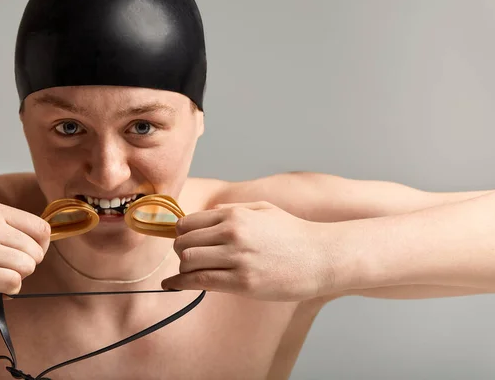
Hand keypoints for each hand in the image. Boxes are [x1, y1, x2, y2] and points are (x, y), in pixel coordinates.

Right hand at [0, 201, 50, 293]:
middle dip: (30, 262)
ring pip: (27, 267)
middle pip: (36, 251)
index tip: (34, 251)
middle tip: (15, 266)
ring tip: (4, 274)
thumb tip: (27, 242)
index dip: (42, 244)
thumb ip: (0, 223)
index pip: (40, 228)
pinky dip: (11, 287)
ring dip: (20, 275)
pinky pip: (11, 282)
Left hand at [161, 201, 336, 300]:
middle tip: (186, 259)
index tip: (183, 242)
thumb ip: (232, 210)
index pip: (187, 223)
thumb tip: (204, 217)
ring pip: (187, 261)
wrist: (321, 256)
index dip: (181, 234)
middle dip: (178, 252)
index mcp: (235, 214)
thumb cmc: (293, 233)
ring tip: (189, 273)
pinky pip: (200, 281)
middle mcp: (232, 233)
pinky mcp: (243, 283)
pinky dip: (181, 283)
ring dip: (182, 269)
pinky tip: (172, 285)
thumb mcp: (263, 209)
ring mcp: (238, 258)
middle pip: (182, 242)